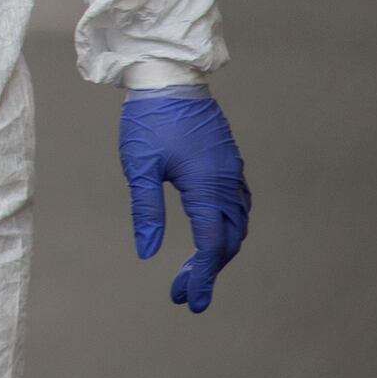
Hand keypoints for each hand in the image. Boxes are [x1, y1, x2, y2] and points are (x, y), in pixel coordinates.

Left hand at [119, 94, 250, 312]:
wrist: (167, 77)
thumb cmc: (148, 119)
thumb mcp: (139, 165)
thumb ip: (146, 210)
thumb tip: (149, 252)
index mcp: (207, 186)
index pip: (210, 244)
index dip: (200, 275)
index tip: (188, 300)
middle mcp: (227, 182)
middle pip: (227, 240)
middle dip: (207, 271)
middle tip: (183, 293)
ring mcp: (231, 171)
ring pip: (236, 223)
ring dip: (218, 251)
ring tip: (194, 272)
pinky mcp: (228, 161)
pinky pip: (237, 205)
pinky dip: (226, 228)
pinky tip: (211, 234)